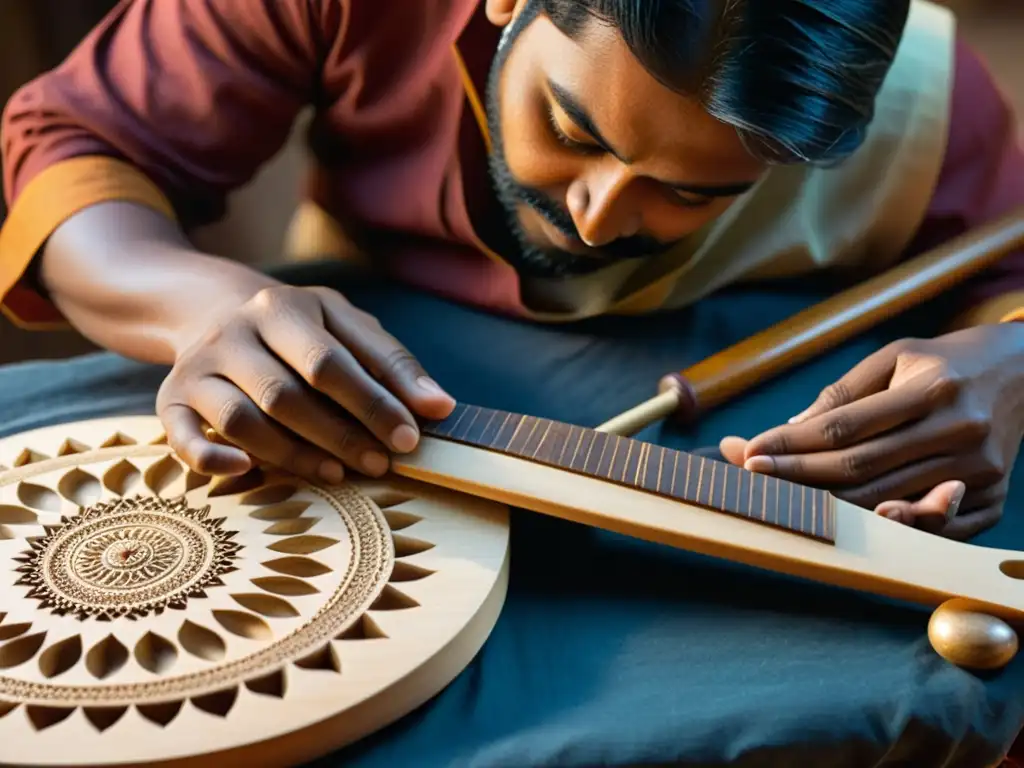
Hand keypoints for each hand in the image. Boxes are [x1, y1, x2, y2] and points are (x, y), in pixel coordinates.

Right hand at [155, 284, 455, 482]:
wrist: (216, 311)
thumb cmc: (302, 330)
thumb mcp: (347, 327)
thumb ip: (393, 363)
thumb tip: (440, 407)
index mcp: (282, 307)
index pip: (330, 362)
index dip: (372, 404)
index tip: (409, 439)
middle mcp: (234, 333)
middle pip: (285, 395)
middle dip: (339, 435)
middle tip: (380, 465)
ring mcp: (198, 366)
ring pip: (241, 420)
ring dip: (292, 454)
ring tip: (338, 474)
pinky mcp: (171, 398)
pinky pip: (180, 435)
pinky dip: (211, 457)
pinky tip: (247, 471)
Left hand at [718, 323, 1023, 538]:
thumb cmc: (947, 362)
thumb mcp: (898, 357)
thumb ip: (845, 392)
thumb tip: (793, 427)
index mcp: (933, 389)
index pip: (845, 427)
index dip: (792, 442)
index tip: (750, 450)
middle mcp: (957, 431)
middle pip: (859, 468)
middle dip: (797, 475)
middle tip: (752, 477)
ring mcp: (979, 470)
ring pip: (886, 500)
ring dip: (828, 505)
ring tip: (782, 502)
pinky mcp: (994, 500)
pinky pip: (929, 527)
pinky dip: (884, 529)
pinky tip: (847, 524)